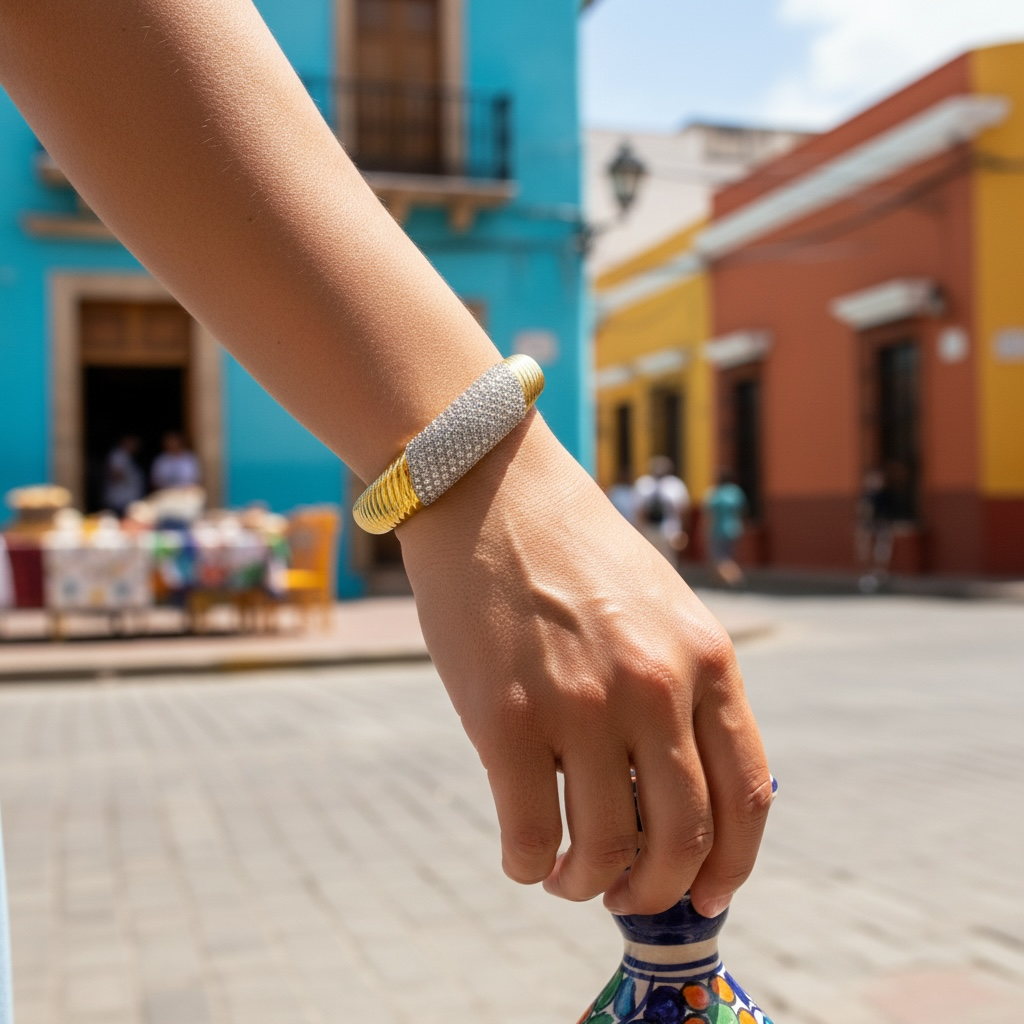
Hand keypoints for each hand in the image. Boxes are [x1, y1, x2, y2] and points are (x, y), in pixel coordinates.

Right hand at [398, 415, 771, 916]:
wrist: (490, 490)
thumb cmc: (574, 550)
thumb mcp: (660, 608)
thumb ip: (683, 690)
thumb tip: (674, 792)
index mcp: (705, 658)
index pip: (747, 794)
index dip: (733, 864)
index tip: (711, 893)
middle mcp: (654, 687)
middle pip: (684, 838)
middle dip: (661, 891)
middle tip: (630, 895)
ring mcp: (581, 706)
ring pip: (606, 851)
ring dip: (590, 885)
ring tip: (571, 876)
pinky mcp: (506, 720)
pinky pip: (530, 836)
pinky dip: (530, 867)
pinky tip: (525, 857)